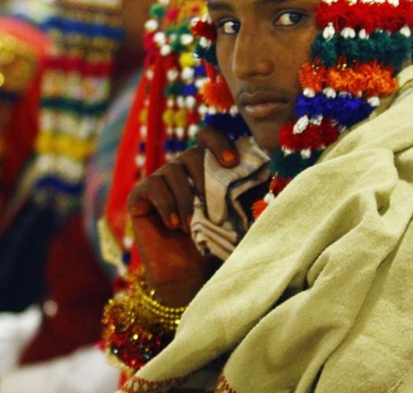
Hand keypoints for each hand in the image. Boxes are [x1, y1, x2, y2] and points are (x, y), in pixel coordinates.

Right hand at [127, 127, 238, 305]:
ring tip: (193, 227)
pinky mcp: (140, 197)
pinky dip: (167, 205)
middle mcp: (181, 169)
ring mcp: (159, 181)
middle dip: (204, 178)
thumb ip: (251, 195)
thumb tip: (272, 179)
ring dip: (187, 200)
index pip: (208, 136)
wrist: (190, 277)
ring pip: (172, 170)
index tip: (231, 162)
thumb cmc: (218, 246)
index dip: (218, 142)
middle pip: (191, 154)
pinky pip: (153, 187)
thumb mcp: (241, 217)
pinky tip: (176, 225)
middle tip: (212, 209)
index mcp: (205, 167)